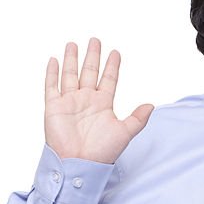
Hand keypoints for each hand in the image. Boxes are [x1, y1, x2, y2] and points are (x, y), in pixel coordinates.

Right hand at [44, 38, 153, 163]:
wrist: (80, 163)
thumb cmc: (102, 152)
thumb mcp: (125, 133)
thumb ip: (138, 119)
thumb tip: (151, 105)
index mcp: (103, 104)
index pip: (108, 79)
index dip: (112, 66)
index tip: (115, 52)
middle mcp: (86, 100)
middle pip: (90, 72)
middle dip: (92, 56)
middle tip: (95, 40)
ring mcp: (69, 102)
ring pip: (70, 75)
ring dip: (72, 59)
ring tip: (74, 43)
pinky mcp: (54, 107)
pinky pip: (51, 86)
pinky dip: (52, 73)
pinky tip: (55, 60)